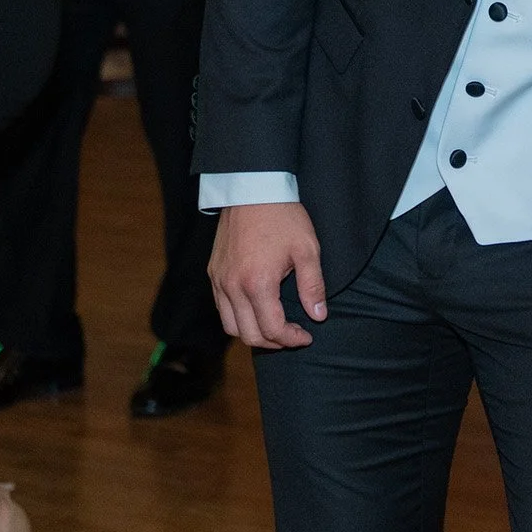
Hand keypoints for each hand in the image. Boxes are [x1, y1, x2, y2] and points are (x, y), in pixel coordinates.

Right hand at [210, 201, 327, 349]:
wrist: (253, 189)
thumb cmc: (283, 217)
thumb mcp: (307, 249)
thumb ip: (313, 286)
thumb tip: (318, 316)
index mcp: (257, 283)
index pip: (272, 329)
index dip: (292, 339)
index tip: (307, 335)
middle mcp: (233, 286)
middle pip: (249, 335)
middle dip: (274, 342)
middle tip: (293, 335)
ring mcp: (219, 280)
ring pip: (230, 326)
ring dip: (253, 333)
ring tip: (275, 326)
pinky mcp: (213, 273)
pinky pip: (221, 308)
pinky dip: (238, 318)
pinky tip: (257, 310)